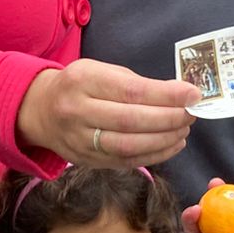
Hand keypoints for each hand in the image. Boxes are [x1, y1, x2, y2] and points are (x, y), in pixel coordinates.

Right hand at [18, 59, 198, 168]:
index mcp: (82, 81)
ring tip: (184, 129)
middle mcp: (78, 112)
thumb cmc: (79, 85)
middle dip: (169, 119)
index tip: (193, 94)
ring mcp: (80, 141)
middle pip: (131, 121)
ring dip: (165, 140)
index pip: (131, 91)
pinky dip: (155, 155)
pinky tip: (172, 144)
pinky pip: (126, 161)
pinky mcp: (87, 161)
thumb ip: (135, 83)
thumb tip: (178, 96)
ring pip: (129, 146)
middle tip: (192, 113)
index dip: (166, 95)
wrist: (40, 111)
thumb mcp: (100, 70)